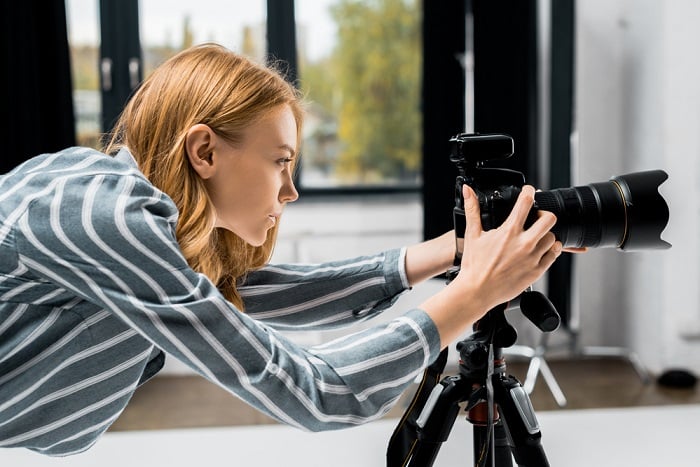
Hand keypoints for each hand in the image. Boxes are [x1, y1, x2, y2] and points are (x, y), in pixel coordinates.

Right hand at [418, 184, 563, 347]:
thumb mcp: (473, 234)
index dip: (529, 192)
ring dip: (546, 235)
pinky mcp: (537, 271)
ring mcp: (532, 258)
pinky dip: (550, 250)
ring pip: (552, 237)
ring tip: (535, 238)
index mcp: (509, 231)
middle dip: (543, 215)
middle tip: (536, 218)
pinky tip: (539, 250)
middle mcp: (524, 243)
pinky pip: (553, 255)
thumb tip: (468, 191)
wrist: (477, 291)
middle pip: (549, 219)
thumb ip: (472, 209)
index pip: (526, 202)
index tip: (529, 192)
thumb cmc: (474, 265)